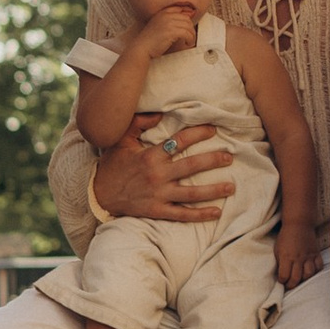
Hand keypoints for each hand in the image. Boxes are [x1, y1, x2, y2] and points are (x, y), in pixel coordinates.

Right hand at [91, 119, 234, 227]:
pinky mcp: (157, 211)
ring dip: (213, 190)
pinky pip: (182, 214)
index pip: (180, 141)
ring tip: (231, 186)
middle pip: (191, 166)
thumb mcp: (120, 140)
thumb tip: (159, 114)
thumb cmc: (112, 165)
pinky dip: (200, 215)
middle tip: (230, 157)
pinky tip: (216, 212)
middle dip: (213, 160)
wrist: (98, 195)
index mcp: (150, 156)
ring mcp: (158, 195)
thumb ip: (137, 123)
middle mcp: (157, 175)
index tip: (214, 129)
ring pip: (191, 193)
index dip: (199, 133)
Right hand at [138, 0, 200, 51]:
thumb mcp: (159, 25)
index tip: (189, 26)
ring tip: (189, 41)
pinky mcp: (171, 32)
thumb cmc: (150, 39)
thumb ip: (169, 21)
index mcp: (163, 12)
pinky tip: (187, 43)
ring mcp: (169, 23)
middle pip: (186, 18)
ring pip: (188, 26)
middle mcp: (166, 15)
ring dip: (191, 35)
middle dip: (190, 28)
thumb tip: (186, 19)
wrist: (142, 47)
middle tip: (190, 36)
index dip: (187, 17)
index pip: (180, 9)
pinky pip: (187, 33)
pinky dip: (190, 39)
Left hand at [275, 224, 322, 288]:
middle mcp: (298, 258)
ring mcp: (308, 256)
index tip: (281, 281)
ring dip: (303, 279)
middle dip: (291, 285)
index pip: (284, 275)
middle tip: (289, 285)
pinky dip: (315, 271)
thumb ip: (280, 262)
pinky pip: (318, 266)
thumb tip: (281, 274)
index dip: (282, 281)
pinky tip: (310, 271)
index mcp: (286, 256)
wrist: (299, 224)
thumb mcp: (278, 249)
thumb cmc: (286, 236)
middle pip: (296, 278)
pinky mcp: (316, 253)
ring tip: (300, 279)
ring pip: (308, 274)